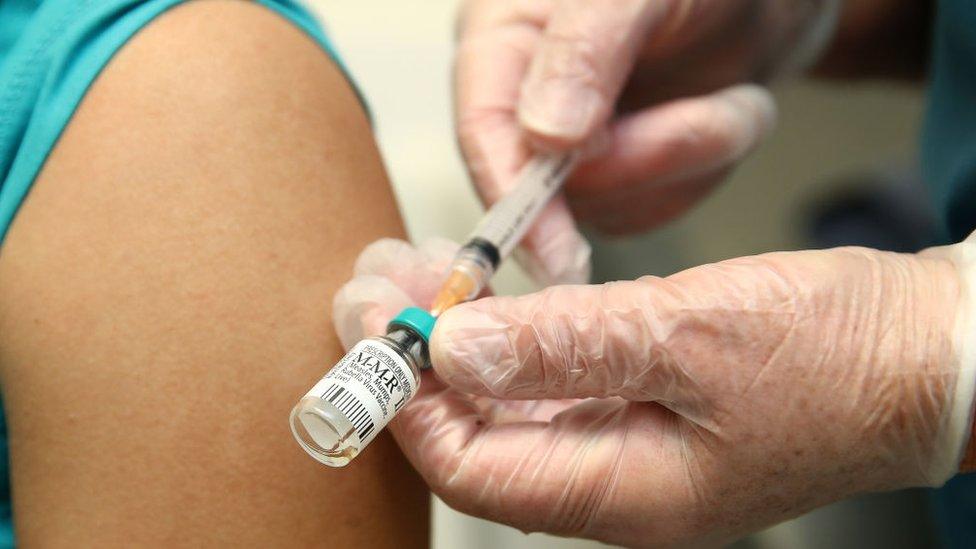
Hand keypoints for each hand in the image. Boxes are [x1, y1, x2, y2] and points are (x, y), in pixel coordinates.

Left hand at [335, 238, 975, 546]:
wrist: (927, 354)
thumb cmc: (838, 354)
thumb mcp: (693, 334)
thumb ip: (566, 347)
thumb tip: (454, 351)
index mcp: (623, 493)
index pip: (471, 469)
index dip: (408, 399)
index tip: (373, 322)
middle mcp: (614, 482)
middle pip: (477, 437)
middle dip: (416, 362)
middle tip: (374, 282)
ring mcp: (628, 445)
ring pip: (508, 405)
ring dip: (456, 341)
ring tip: (414, 269)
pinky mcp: (644, 404)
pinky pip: (551, 382)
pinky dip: (510, 336)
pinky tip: (485, 292)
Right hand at [455, 0, 837, 281]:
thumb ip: (586, 49)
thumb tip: (546, 134)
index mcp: (504, 38)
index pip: (484, 131)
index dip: (516, 201)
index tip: (559, 253)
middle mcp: (527, 98)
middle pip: (546, 186)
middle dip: (640, 162)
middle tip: (709, 119)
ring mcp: (573, 145)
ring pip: (608, 205)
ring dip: (687, 159)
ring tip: (732, 100)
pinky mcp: (619, 175)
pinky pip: (648, 211)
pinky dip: (701, 173)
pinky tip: (721, 118)